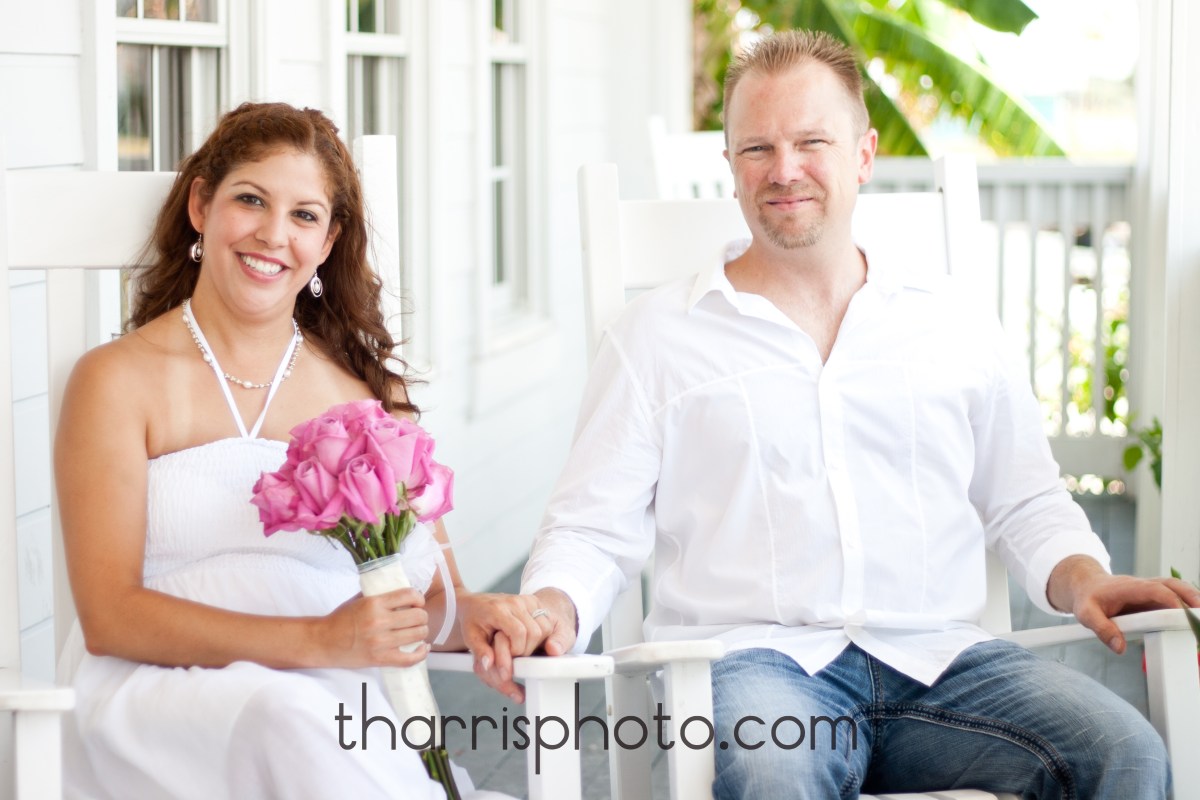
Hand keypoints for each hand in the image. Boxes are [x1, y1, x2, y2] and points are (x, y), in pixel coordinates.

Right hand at [321, 587, 430, 667]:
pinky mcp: (380, 659)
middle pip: (418, 616)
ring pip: (417, 635)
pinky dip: (420, 653)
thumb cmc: (340, 619)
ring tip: (417, 630)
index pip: (409, 595)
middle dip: (421, 616)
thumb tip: (401, 591)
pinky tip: (423, 647)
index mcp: (374, 603)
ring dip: (422, 631)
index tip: (417, 602)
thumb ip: (379, 594)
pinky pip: (409, 659)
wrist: (323, 642)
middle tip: (417, 617)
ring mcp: (380, 642)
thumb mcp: (358, 599)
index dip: (418, 598)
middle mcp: (379, 622)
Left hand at [459, 588, 576, 702]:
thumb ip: (480, 652)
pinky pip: (546, 622)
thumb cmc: (472, 620)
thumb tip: (488, 664)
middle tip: (514, 652)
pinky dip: (540, 634)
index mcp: (498, 609)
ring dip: (535, 642)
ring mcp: (526, 600)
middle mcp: (515, 602)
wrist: (474, 603)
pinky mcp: (534, 601)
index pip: (519, 632)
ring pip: (544, 627)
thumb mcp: (470, 637)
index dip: (517, 649)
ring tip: (519, 645)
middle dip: (527, 649)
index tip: (509, 655)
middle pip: (535, 632)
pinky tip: (527, 637)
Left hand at [1048, 556, 1199, 653]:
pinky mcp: (1153, 599)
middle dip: (1190, 597)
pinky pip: (1173, 598)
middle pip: (1172, 585)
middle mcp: (1142, 586)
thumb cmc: (1087, 598)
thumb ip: (1102, 629)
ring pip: (1176, 589)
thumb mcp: (1086, 614)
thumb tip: (1119, 647)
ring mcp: (1149, 591)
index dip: (1170, 601)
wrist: (1086, 586)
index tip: (1183, 615)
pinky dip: (1187, 605)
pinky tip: (1194, 619)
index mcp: (1128, 587)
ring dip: (1192, 600)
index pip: (1155, 590)